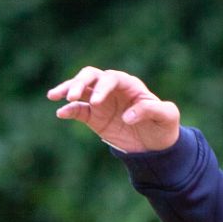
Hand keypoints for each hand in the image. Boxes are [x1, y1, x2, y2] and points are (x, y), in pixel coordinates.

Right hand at [48, 67, 180, 153]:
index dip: (102, 87)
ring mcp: (100, 102)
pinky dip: (68, 110)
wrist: (156, 145)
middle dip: (79, 83)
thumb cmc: (164, 126)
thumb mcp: (167, 117)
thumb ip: (151, 111)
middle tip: (72, 95)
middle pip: (90, 76)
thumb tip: (128, 116)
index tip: (97, 102)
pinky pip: (77, 110)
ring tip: (54, 96)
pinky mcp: (93, 116)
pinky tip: (61, 113)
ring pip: (80, 89)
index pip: (111, 78)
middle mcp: (112, 89)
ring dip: (67, 89)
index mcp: (129, 85)